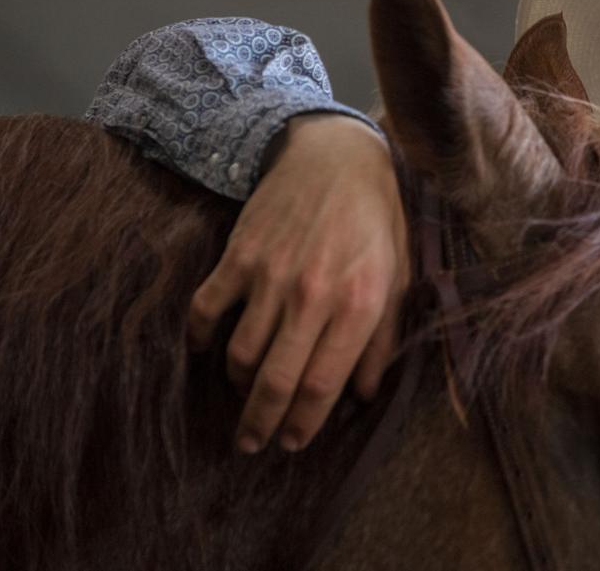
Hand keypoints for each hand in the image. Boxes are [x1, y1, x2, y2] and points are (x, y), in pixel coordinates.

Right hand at [186, 113, 409, 452]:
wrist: (338, 156)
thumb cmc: (377, 221)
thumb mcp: (398, 278)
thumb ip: (383, 339)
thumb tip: (365, 395)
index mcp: (359, 304)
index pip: (322, 386)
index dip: (303, 426)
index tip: (292, 444)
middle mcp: (312, 295)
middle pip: (275, 382)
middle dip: (261, 424)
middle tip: (253, 443)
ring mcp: (270, 274)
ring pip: (239, 355)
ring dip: (238, 386)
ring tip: (245, 395)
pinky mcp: (238, 255)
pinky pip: (206, 310)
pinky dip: (201, 338)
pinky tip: (208, 350)